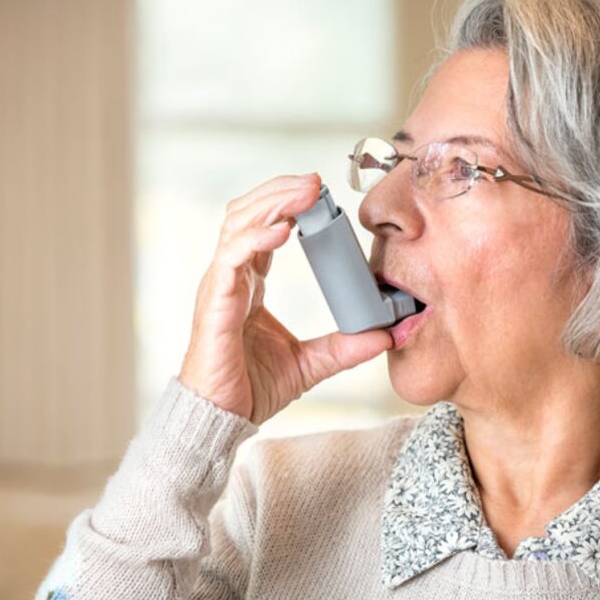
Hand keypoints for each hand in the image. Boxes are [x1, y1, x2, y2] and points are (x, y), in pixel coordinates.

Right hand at [178, 172, 392, 424]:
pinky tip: (281, 231)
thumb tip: (385, 336)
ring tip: (303, 192)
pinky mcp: (214, 304)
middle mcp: (230, 277)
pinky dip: (255, 240)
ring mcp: (219, 287)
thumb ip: (344, 347)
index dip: (288, 205)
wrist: (221, 419)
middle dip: (280, 191)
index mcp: (249, 283)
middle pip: (247, 214)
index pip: (264, 228)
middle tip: (315, 180)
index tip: (320, 192)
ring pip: (237, 225)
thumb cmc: (251, 388)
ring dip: (271, 203)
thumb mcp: (310, 363)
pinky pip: (230, 260)